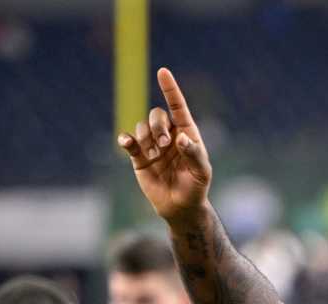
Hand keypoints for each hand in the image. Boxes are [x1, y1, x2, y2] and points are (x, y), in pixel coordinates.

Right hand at [117, 67, 211, 223]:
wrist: (181, 207)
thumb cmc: (196, 187)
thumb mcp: (201, 172)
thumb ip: (193, 153)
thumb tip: (180, 138)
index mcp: (186, 133)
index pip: (177, 106)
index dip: (170, 89)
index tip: (163, 72)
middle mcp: (168, 135)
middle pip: (156, 115)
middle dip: (158, 126)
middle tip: (164, 145)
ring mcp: (153, 145)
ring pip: (142, 127)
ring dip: (146, 138)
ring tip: (154, 156)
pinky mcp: (139, 158)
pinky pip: (129, 142)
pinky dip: (126, 140)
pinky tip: (126, 143)